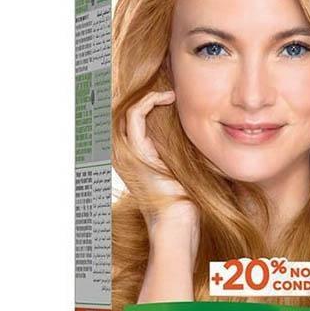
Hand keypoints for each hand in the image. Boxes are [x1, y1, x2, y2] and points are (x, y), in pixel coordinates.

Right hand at [123, 90, 198, 235]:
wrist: (177, 221)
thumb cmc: (182, 199)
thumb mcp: (176, 166)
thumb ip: (173, 147)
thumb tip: (189, 127)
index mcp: (127, 157)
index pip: (128, 120)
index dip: (144, 102)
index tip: (169, 95)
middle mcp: (119, 154)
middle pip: (121, 112)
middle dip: (141, 96)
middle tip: (167, 89)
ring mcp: (123, 152)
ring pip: (126, 110)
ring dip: (147, 96)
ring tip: (168, 93)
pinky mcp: (134, 152)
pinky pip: (136, 115)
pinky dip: (150, 101)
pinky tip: (168, 98)